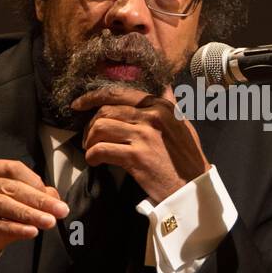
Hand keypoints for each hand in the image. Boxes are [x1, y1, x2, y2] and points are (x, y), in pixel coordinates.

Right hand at [0, 159, 69, 272]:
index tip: (55, 197)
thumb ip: (33, 200)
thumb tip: (54, 197)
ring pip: (1, 204)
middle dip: (38, 200)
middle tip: (59, 210)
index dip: (36, 182)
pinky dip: (14, 228)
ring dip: (28, 213)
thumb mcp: (14, 208)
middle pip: (10, 187)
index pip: (14, 169)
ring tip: (47, 221)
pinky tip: (30, 232)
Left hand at [72, 86, 209, 202]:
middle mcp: (151, 116)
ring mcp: (143, 136)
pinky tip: (95, 161)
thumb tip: (165, 86)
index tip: (79, 104)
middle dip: (90, 124)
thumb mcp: (183, 124)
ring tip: (91, 150)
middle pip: (106, 110)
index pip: (118, 93)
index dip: (93, 97)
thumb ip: (171, 104)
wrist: (192, 186)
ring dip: (89, 140)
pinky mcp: (136, 157)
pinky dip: (92, 156)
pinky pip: (102, 149)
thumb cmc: (186, 157)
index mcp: (160, 106)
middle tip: (88, 137)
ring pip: (100, 128)